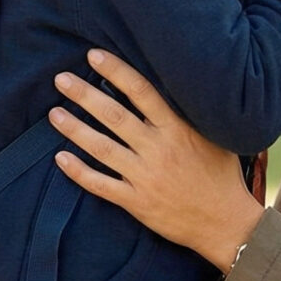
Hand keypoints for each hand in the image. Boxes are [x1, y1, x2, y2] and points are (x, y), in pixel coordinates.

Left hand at [48, 50, 265, 271]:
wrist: (227, 224)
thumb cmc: (221, 176)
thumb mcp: (216, 137)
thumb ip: (192, 115)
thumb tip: (177, 85)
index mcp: (178, 129)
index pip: (142, 91)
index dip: (116, 71)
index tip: (94, 56)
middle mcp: (158, 149)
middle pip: (114, 116)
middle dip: (84, 95)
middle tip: (61, 79)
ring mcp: (145, 177)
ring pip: (102, 148)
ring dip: (75, 129)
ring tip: (54, 114)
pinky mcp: (137, 202)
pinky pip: (101, 185)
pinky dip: (79, 172)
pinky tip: (60, 159)